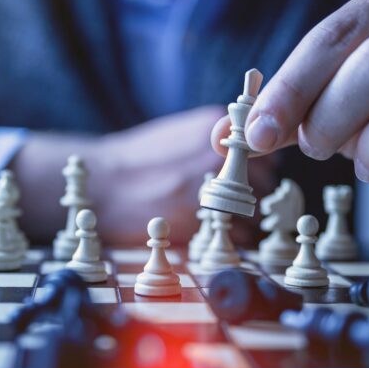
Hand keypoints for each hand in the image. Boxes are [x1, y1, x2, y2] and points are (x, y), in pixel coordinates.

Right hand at [14, 106, 275, 245]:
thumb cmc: (136, 161)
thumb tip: (245, 155)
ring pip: (254, 211)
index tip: (245, 179)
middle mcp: (218, 155)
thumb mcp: (178, 133)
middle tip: (228, 204)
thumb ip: (214, 141)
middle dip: (251, 195)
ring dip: (244, 220)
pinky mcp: (200, 220)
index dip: (257, 169)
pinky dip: (231, 240)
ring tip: (216, 220)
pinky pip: (238, 235)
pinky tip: (208, 233)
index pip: (266, 151)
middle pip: (265, 181)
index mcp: (214, 127)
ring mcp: (211, 187)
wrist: (101, 184)